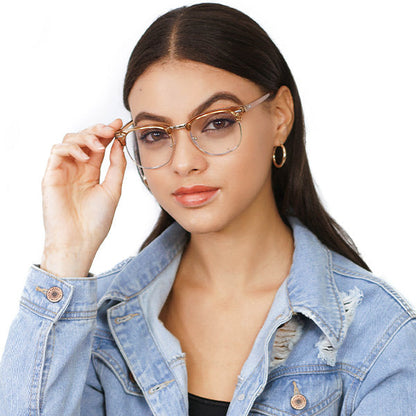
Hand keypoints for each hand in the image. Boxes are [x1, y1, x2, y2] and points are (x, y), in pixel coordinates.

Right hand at [40, 119, 126, 276]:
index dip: (107, 133)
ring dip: (85, 138)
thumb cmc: (97, 221)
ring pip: (69, 140)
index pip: (98, 146)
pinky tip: (84, 158)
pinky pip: (57, 152)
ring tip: (98, 146)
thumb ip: (116, 166)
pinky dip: (71, 148)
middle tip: (110, 129)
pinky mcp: (51, 176)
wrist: (81, 240)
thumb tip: (118, 143)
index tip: (119, 124)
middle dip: (97, 130)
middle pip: (83, 139)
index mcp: (91, 172)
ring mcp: (63, 171)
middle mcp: (77, 169)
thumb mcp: (114, 189)